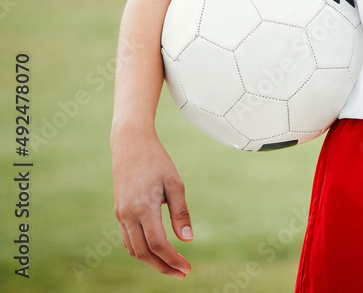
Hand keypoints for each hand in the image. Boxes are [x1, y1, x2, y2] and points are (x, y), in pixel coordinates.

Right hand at [112, 128, 192, 278]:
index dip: (173, 259)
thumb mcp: (175, 183)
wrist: (130, 144)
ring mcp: (120, 214)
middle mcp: (128, 215)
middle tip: (182, 273)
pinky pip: (128, 239)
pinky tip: (155, 251)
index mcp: (144, 208)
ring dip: (152, 261)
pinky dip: (141, 250)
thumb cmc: (157, 160)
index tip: (187, 268)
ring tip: (171, 265)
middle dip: (163, 267)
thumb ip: (180, 212)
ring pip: (133, 249)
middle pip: (144, 253)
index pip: (158, 244)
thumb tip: (188, 239)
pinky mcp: (118, 212)